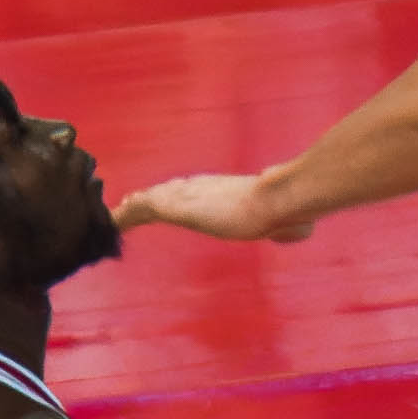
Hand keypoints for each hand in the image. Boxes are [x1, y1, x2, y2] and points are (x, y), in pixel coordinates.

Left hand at [108, 168, 303, 245]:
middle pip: (167, 192)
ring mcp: (189, 196)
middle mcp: (202, 188)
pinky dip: (129, 214)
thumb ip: (289, 226)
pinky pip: (145, 208)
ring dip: (134, 208)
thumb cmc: (287, 209)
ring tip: (116, 214)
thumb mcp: (288, 222)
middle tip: (129, 206)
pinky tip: (116, 217)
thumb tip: (301, 230)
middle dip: (149, 200)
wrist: (279, 200)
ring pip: (152, 199)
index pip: (193, 193)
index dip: (175, 197)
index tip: (162, 201)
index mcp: (223, 191)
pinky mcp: (179, 206)